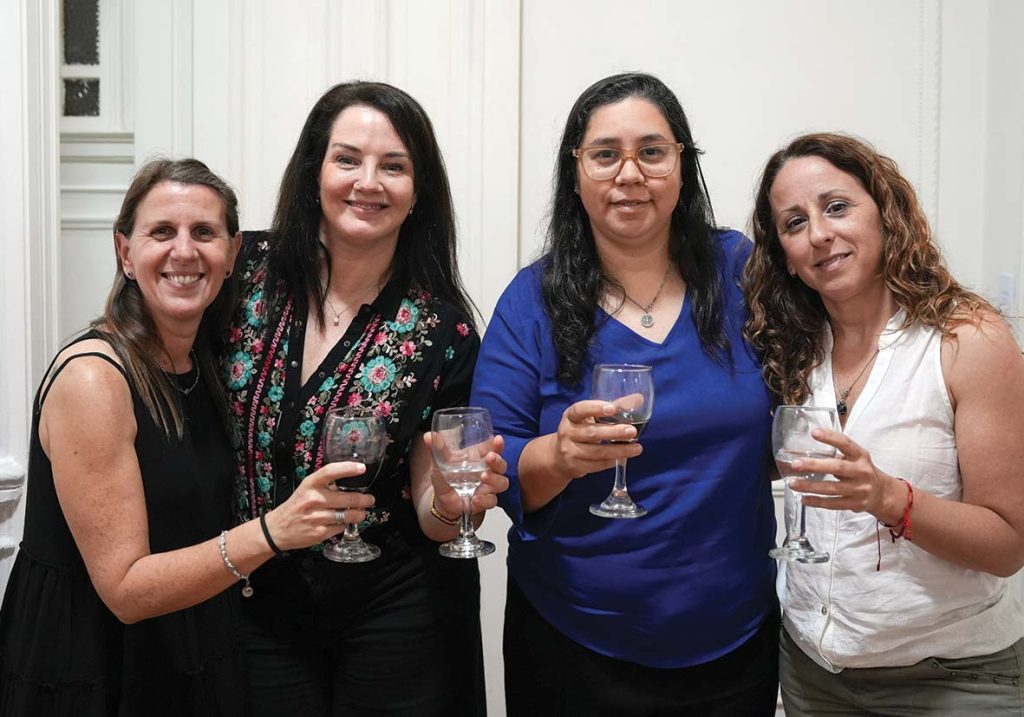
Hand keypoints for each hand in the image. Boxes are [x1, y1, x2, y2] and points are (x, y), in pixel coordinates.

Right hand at [262, 462, 375, 550]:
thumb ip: (326, 483)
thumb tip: (352, 480)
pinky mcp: (320, 532)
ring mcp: (317, 517)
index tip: (362, 468)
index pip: (331, 471)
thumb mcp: (307, 488)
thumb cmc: (297, 505)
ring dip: (360, 514)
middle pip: (349, 498)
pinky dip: (346, 524)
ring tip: (361, 512)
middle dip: (365, 499)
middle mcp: (313, 499)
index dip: (348, 468)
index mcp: (310, 484)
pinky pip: (342, 527)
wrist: (277, 529)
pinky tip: (344, 522)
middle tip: (370, 499)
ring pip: (350, 514)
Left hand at [424, 433, 509, 518]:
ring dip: (494, 479)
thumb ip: (437, 449)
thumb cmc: (446, 477)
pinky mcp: (485, 501)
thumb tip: (428, 436)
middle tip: (490, 458)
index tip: (498, 439)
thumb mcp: (440, 462)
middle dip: (498, 461)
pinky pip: (491, 500)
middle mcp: (487, 471)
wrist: (442, 500)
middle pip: (501, 465)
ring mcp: (488, 487)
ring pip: (501, 482)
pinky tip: (475, 498)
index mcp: (479, 458)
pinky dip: (485, 500)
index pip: (494, 448)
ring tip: (483, 477)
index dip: (498, 444)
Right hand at [551, 400, 642, 479]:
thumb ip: (614, 407)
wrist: (559, 457)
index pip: (580, 409)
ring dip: (618, 450)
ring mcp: (570, 450)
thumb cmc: (580, 431)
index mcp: (571, 416)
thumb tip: (639, 399)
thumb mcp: (590, 417)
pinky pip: (597, 465)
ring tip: (636, 448)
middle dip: (613, 432)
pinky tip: (625, 457)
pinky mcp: (575, 466)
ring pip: (597, 451)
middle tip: (632, 431)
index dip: (595, 408)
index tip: (612, 408)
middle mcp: (568, 432)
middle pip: (591, 433)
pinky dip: (612, 461)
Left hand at [787, 428, 903, 522]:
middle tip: (795, 464)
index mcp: (860, 456)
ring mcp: (859, 489)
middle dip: (814, 466)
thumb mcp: (856, 457)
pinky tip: (803, 499)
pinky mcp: (855, 504)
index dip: (830, 437)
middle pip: (837, 468)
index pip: (846, 444)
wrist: (882, 493)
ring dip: (810, 486)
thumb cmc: (860, 470)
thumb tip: (805, 449)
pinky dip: (817, 502)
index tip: (814, 432)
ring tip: (793, 483)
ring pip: (832, 488)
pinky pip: (833, 504)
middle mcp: (861, 471)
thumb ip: (837, 452)